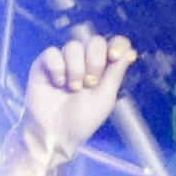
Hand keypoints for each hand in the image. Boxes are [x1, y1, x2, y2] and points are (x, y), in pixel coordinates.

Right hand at [17, 29, 135, 157]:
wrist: (56, 133)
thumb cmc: (82, 119)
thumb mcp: (105, 98)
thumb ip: (116, 73)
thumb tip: (131, 51)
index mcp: (104, 67)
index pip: (115, 43)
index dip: (117, 45)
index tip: (114, 57)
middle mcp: (84, 60)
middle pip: (95, 41)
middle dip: (95, 61)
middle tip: (90, 83)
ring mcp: (64, 60)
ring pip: (73, 46)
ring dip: (76, 68)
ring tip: (73, 88)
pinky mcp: (44, 64)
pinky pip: (52, 53)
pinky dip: (57, 68)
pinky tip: (58, 84)